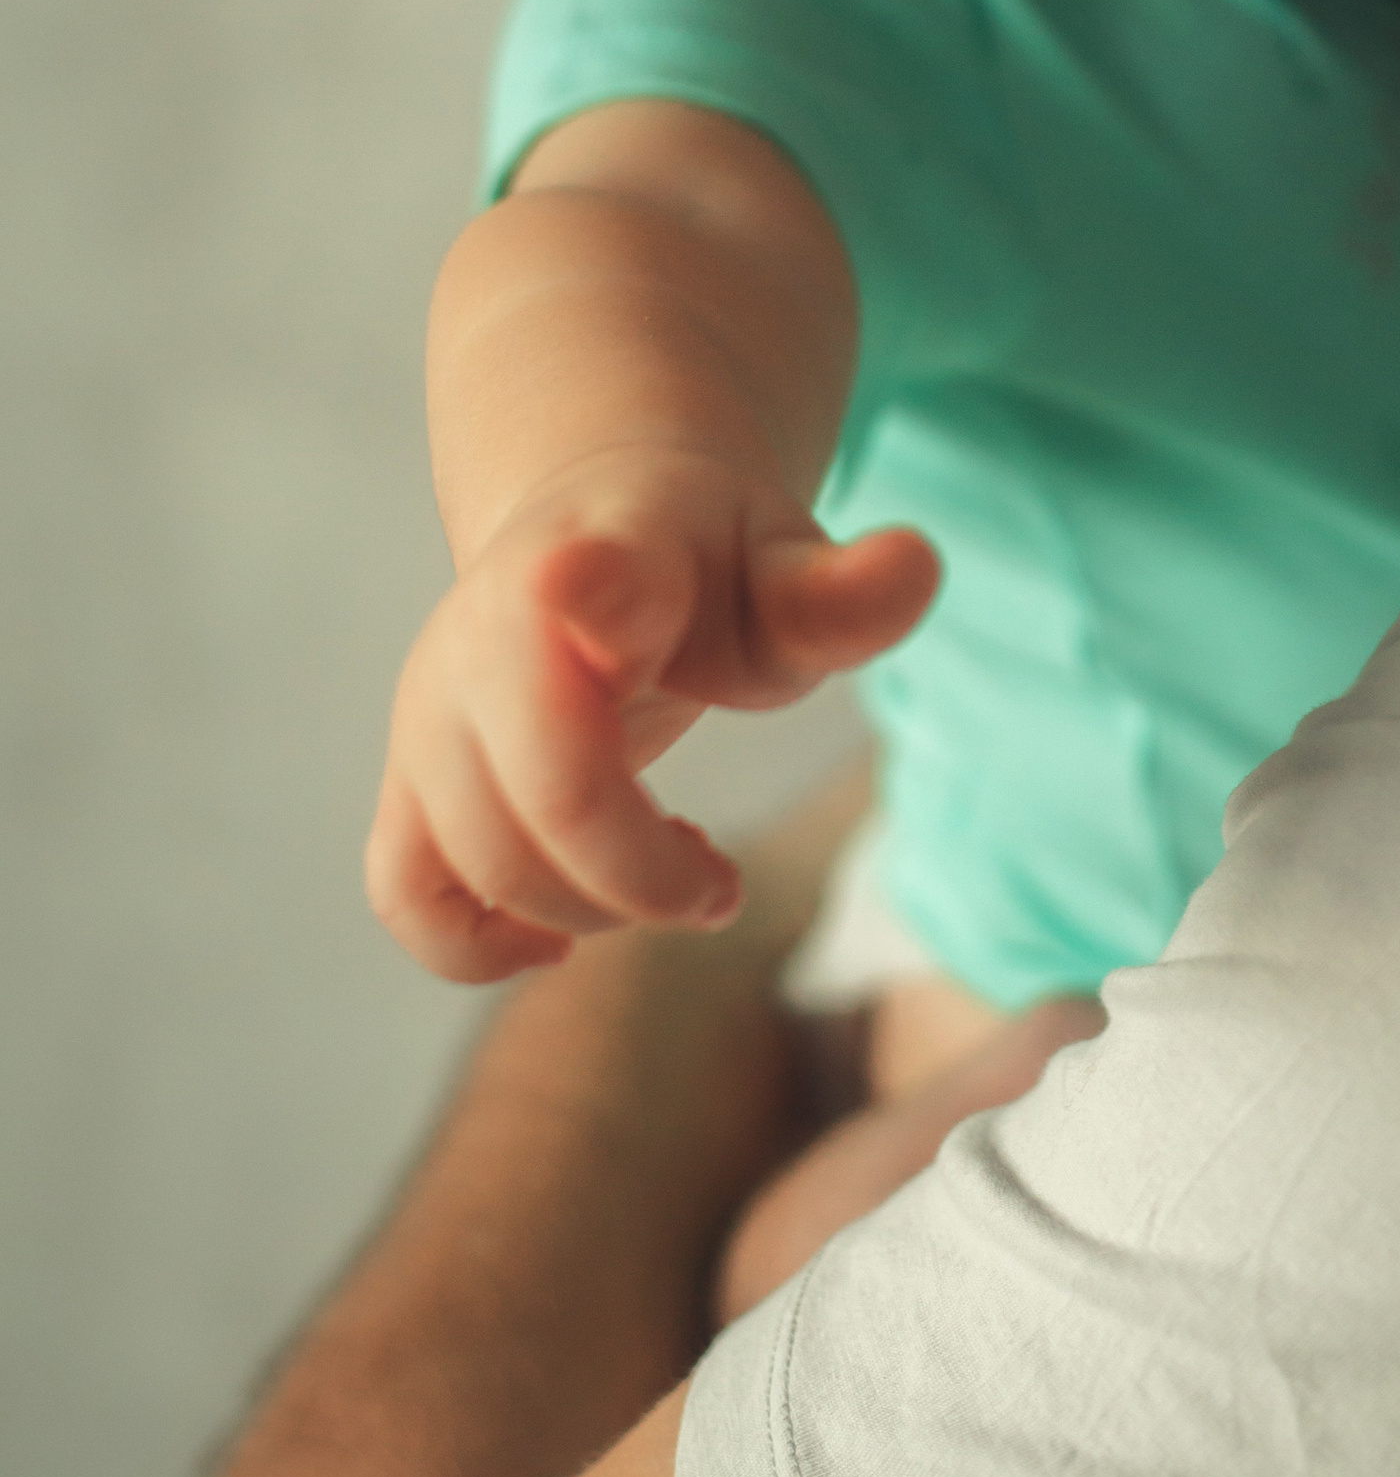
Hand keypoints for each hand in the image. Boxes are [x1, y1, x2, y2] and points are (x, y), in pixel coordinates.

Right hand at [367, 453, 937, 983]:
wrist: (596, 531)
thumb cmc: (708, 567)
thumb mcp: (786, 567)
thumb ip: (839, 594)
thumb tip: (917, 566)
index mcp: (604, 554)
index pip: (584, 574)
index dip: (590, 590)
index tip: (600, 593)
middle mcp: (490, 628)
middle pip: (549, 792)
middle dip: (647, 873)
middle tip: (720, 884)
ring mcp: (433, 707)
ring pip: (484, 862)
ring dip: (593, 909)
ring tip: (674, 879)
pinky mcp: (409, 778)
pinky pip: (404, 894)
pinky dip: (475, 945)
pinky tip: (558, 938)